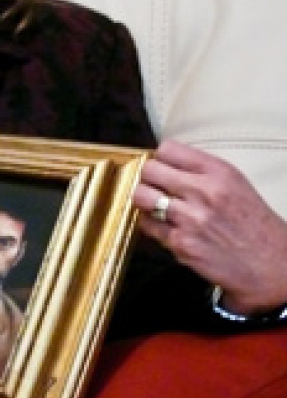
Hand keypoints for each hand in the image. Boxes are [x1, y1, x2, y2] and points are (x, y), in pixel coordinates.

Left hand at [134, 140, 286, 314]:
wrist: (271, 264)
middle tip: (155, 187)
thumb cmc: (253, 224)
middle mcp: (203, 192)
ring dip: (145, 200)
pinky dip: (152, 225)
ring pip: (141, 196)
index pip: (167, 149)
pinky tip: (166, 227)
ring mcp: (190, 219)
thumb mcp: (234, 184)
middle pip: (149, 170)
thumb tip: (165, 163)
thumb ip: (200, 171)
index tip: (163, 167)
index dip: (160, 159)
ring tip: (156, 206)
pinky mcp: (180, 243)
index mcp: (218, 172)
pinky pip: (147, 224)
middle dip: (149, 178)